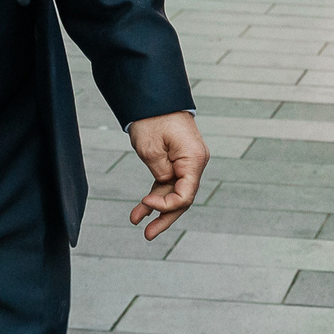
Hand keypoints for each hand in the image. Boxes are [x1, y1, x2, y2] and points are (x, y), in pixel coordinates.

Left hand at [127, 112, 208, 239]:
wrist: (154, 98)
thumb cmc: (153, 119)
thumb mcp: (150, 149)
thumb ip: (160, 173)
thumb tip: (163, 187)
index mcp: (194, 160)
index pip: (186, 194)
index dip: (166, 204)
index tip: (145, 200)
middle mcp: (195, 163)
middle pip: (182, 198)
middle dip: (165, 217)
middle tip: (148, 235)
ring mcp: (187, 163)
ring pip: (174, 194)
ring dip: (156, 209)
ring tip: (138, 225)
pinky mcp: (176, 162)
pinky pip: (167, 184)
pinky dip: (155, 196)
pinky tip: (139, 211)